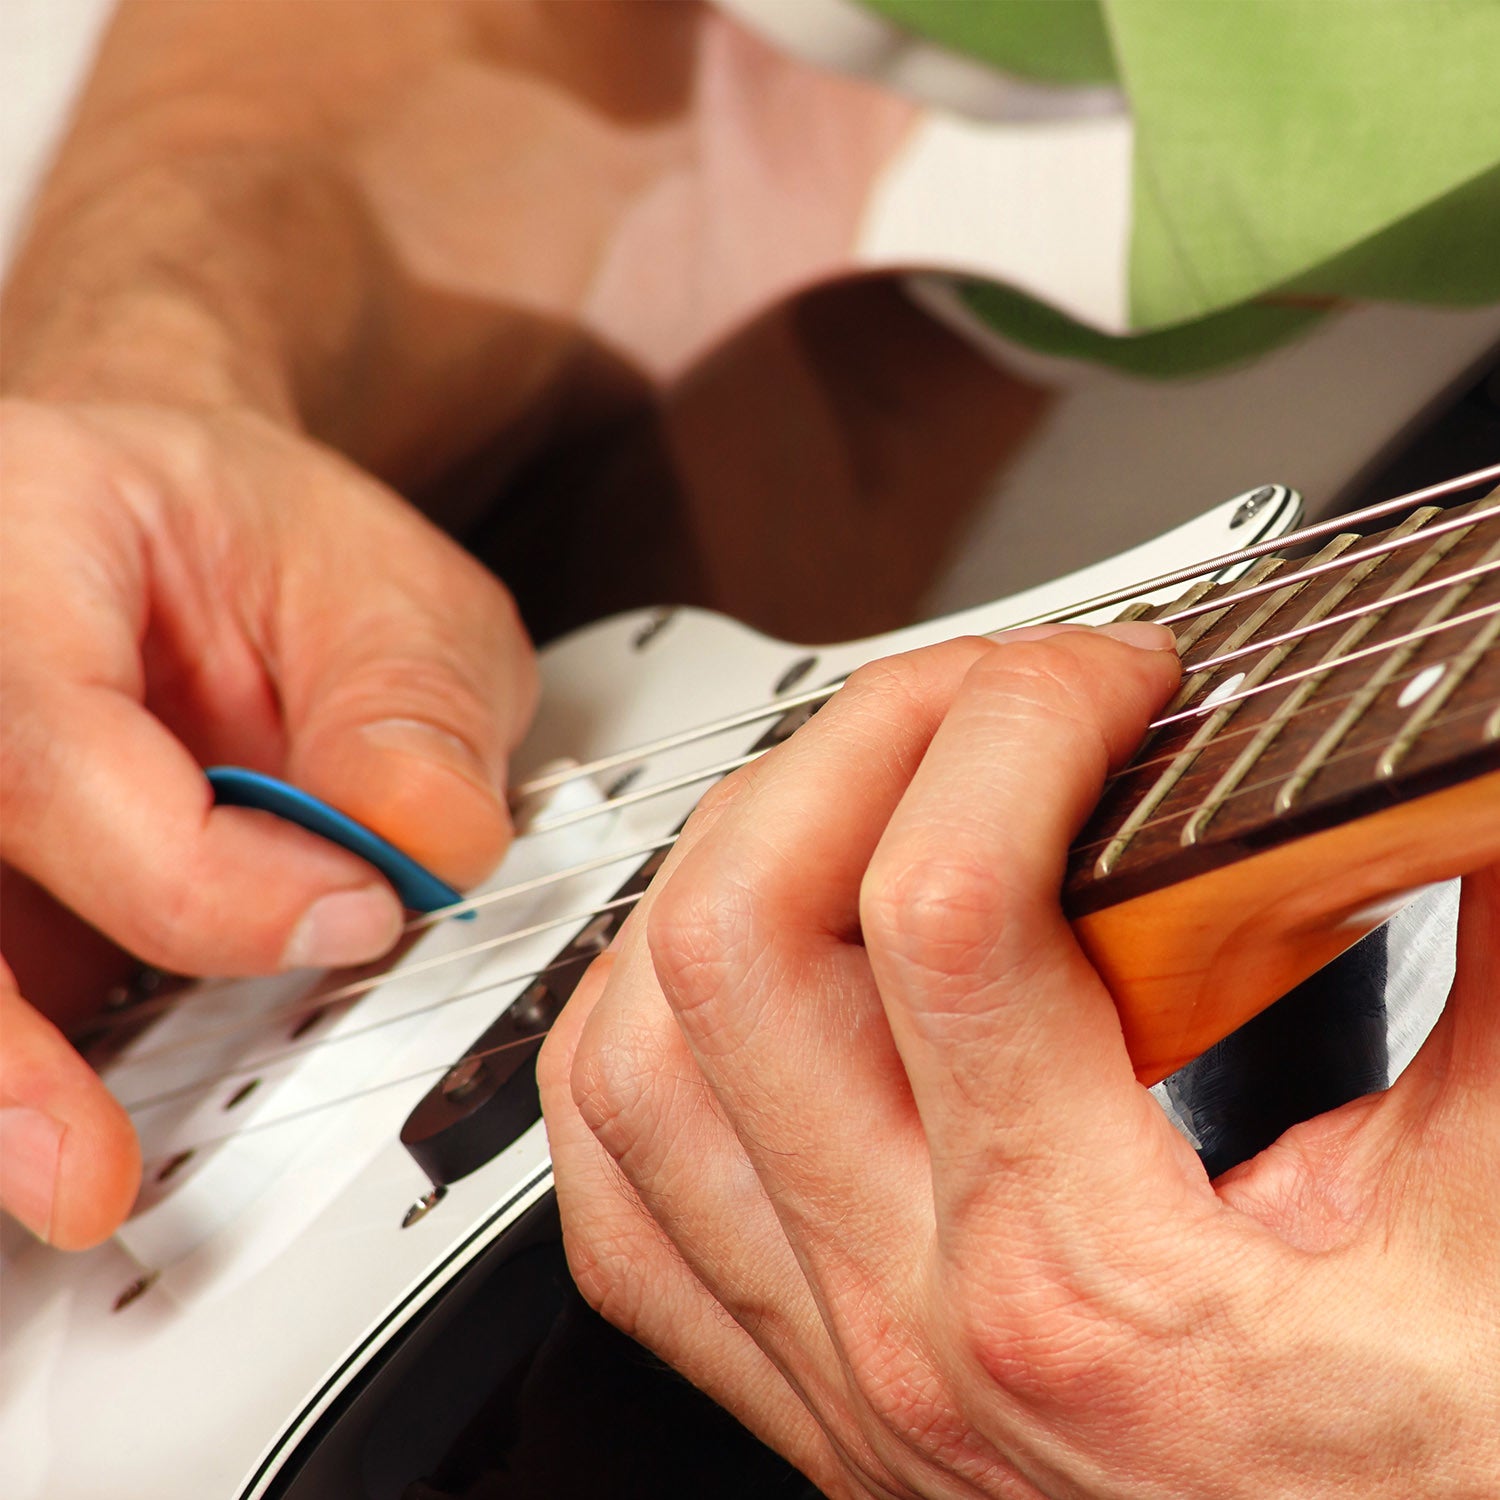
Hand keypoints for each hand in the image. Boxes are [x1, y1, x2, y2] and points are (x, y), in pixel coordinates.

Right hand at [0, 397, 536, 1246]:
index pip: (42, 745)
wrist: (187, 546)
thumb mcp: (397, 594)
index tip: (352, 920)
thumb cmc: (274, 552)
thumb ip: (414, 711)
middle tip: (84, 1179)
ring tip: (69, 1186)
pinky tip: (62, 1138)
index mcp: (19, 546)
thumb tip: (417, 850)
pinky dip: (26, 1062)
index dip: (197, 875)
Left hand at [539, 626, 1499, 1498]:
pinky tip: (723, 979)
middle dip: (847, 746)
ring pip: (636, 1054)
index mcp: (1091, 1280)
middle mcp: (911, 1321)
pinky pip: (619, 1194)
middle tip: (971, 701)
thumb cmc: (1435, 1479)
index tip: (1110, 684)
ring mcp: (829, 1354)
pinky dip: (637, 1042)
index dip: (1021, 722)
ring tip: (844, 798)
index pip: (945, 903)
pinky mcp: (803, 1377)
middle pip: (741, 939)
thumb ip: (1492, 970)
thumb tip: (1460, 799)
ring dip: (712, 873)